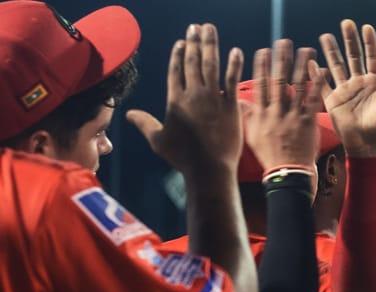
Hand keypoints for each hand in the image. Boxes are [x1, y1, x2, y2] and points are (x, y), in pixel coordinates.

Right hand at [127, 24, 242, 177]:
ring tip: (210, 29)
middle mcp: (193, 95)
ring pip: (210, 65)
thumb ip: (144, 123)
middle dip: (194, 42)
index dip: (179, 54)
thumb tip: (129, 114)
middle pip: (192, 62)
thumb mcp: (158, 140)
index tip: (182, 41)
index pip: (176, 71)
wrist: (208, 169)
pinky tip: (235, 51)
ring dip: (210, 45)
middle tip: (196, 26)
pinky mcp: (230, 106)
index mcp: (175, 101)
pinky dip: (233, 64)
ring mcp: (212, 99)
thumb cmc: (183, 158)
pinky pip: (232, 80)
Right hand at [243, 40, 323, 170]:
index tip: (263, 51)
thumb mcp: (251, 136)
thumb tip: (238, 100)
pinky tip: (321, 70)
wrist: (287, 173)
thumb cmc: (269, 156)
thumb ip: (247, 115)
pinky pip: (313, 100)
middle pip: (277, 80)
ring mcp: (292, 116)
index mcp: (261, 114)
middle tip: (283, 42)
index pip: (260, 85)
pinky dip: (317, 84)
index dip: (261, 67)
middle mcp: (276, 112)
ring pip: (296, 86)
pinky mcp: (308, 122)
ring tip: (305, 49)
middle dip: (281, 60)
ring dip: (301, 66)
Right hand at [311, 20, 375, 157]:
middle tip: (345, 23)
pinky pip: (322, 85)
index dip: (369, 43)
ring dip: (331, 51)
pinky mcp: (333, 102)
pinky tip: (312, 62)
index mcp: (375, 83)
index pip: (372, 58)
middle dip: (349, 40)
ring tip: (326, 36)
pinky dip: (316, 74)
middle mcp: (359, 84)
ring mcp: (345, 92)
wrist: (368, 147)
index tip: (366, 27)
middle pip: (353, 57)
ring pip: (337, 66)